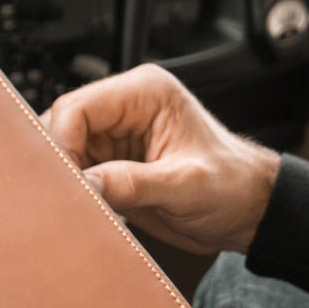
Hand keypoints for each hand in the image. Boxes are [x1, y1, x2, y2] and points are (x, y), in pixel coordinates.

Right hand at [41, 64, 279, 253]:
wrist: (247, 212)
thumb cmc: (233, 187)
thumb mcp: (187, 186)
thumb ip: (134, 183)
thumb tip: (86, 185)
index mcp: (144, 94)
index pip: (77, 108)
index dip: (62, 144)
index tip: (69, 182)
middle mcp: (125, 110)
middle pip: (63, 129)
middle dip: (61, 165)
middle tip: (68, 199)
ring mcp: (116, 139)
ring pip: (65, 155)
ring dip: (68, 183)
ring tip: (80, 208)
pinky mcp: (113, 166)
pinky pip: (78, 176)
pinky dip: (77, 195)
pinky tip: (88, 211)